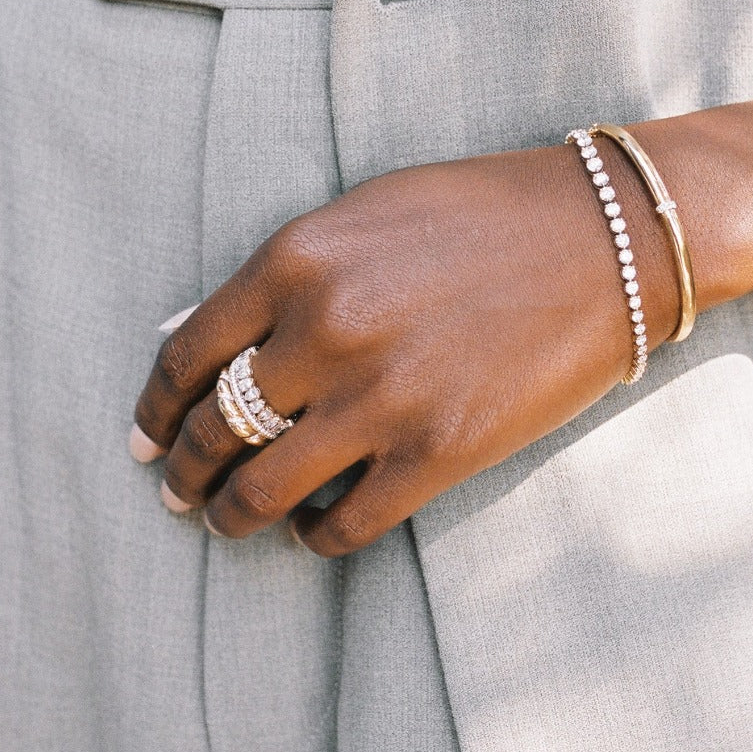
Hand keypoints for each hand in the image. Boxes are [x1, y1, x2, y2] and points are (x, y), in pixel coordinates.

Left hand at [131, 141, 678, 555]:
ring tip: (229, 522)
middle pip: (214, 430)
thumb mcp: (368, 213)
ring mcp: (383, 398)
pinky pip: (344, 526)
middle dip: (183, 471)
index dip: (154, 406)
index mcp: (298, 259)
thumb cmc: (487, 214)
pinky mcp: (441, 453)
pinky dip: (316, 538)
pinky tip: (316, 529)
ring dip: (232, 517)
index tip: (146, 433)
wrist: (606, 237)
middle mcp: (326, 331)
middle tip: (178, 490)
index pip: (186, 353)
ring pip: (264, 492)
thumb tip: (203, 337)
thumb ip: (284, 277)